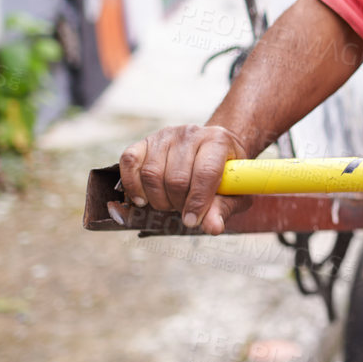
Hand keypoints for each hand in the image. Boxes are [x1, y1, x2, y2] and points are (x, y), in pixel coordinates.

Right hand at [118, 124, 253, 234]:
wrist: (211, 150)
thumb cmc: (224, 173)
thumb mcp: (233, 191)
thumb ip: (223, 208)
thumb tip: (213, 228)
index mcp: (218, 141)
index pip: (206, 173)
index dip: (198, 202)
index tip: (192, 221)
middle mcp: (191, 133)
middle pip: (176, 178)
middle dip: (178, 203)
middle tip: (183, 209)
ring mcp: (165, 135)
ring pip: (152, 174)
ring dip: (158, 199)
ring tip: (169, 203)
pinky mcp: (144, 142)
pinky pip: (129, 161)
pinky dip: (132, 185)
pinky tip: (142, 199)